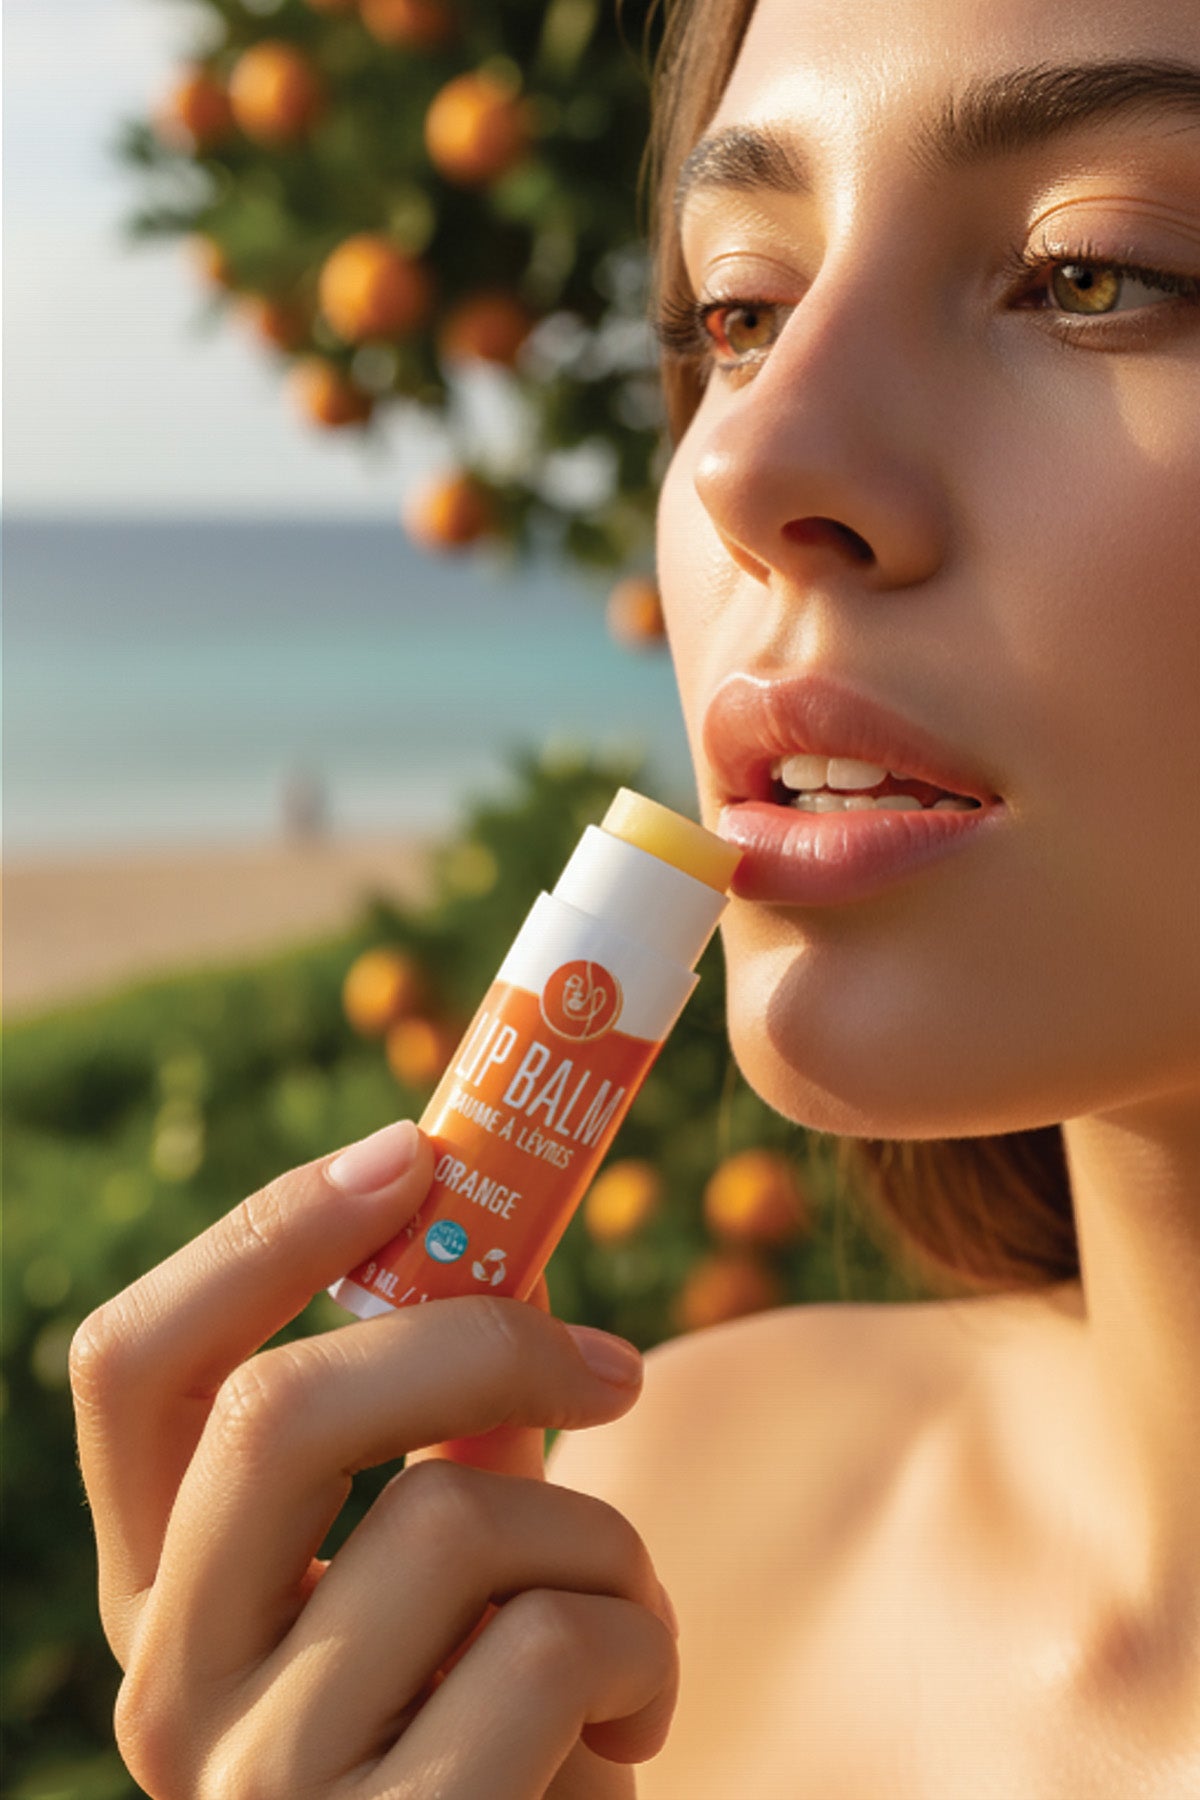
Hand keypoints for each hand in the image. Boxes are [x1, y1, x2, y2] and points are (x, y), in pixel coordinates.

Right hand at [70, 1120, 678, 1797]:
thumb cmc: (495, 1733)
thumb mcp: (433, 1582)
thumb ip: (430, 1445)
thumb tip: (503, 1264)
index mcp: (167, 1590)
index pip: (135, 1368)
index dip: (265, 1233)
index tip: (414, 1152)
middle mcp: (170, 1687)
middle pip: (278, 1411)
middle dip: (474, 1339)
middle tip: (610, 1362)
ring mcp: (265, 1786)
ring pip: (458, 1518)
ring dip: (603, 1545)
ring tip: (622, 1629)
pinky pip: (555, 1649)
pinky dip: (641, 1654)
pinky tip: (627, 1737)